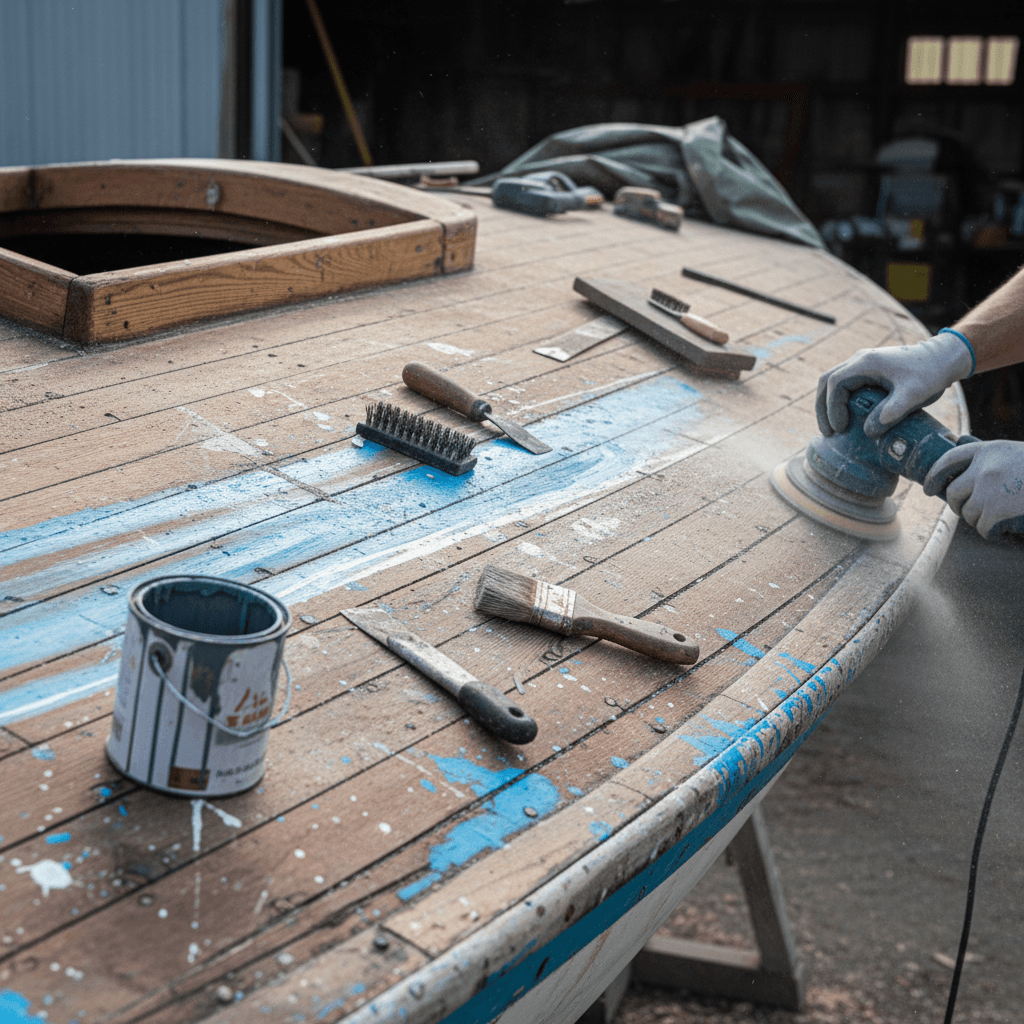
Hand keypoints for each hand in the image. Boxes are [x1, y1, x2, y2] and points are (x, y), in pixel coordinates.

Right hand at [815, 333, 972, 437]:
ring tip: (833, 428)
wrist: (943, 358)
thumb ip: (891, 412)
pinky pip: (845, 384)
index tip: (841, 428)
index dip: (833, 408)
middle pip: (827, 381)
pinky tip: (846, 417)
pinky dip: (839, 401)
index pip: (835, 384)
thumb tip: (868, 431)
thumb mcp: (913, 395)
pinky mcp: (868, 370)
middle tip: (828, 432)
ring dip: (828, 404)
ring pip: (833, 382)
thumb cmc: (929, 374)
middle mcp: (859, 360)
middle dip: (823, 408)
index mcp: (866, 363)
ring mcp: (862, 363)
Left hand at [923, 440, 1023, 538]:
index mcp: (989, 449)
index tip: (928, 489)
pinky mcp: (996, 511)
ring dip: (981, 520)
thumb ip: (990, 459)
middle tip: (974, 512)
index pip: (948, 460)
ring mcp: (989, 489)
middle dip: (960, 506)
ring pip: (968, 514)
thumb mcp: (1015, 456)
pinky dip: (994, 532)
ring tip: (1003, 515)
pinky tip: (1010, 525)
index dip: (934, 476)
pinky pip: (982, 529)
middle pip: (953, 493)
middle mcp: (984, 467)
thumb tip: (959, 455)